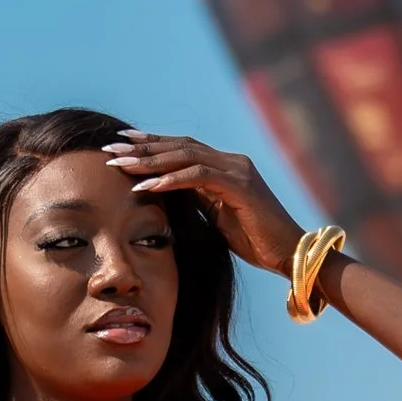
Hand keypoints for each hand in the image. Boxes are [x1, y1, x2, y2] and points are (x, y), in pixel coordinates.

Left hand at [100, 132, 303, 276]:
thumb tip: (165, 192)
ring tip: (120, 165)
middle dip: (143, 147)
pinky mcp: (241, 187)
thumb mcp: (217, 217)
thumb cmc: (256, 242)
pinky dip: (170, 180)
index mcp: (226, 166)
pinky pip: (199, 177)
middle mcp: (232, 161)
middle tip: (110, 149)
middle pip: (179, 145)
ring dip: (150, 160)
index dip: (151, 144)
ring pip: (186, 156)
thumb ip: (196, 199)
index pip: (182, 147)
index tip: (121, 145)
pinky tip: (146, 186)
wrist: (291, 255)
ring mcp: (238, 171)